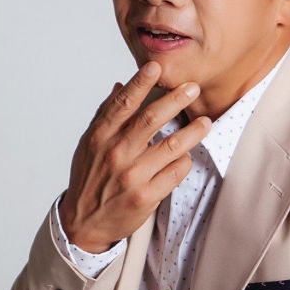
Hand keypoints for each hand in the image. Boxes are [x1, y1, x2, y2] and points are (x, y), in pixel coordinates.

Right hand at [58, 61, 211, 252]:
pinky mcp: (146, 197)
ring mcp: (132, 176)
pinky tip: (188, 156)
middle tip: (193, 87)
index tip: (155, 66)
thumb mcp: (90, 144)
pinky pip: (175, 173)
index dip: (140, 83)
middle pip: (151, 119)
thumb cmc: (90, 178)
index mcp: (101, 137)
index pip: (123, 104)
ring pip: (170, 147)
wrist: (83, 223)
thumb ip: (106, 115)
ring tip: (206, 122)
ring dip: (192, 132)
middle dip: (176, 100)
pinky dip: (184, 161)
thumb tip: (120, 85)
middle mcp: (116, 153)